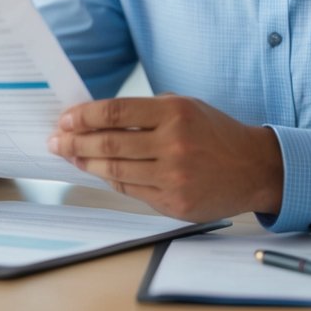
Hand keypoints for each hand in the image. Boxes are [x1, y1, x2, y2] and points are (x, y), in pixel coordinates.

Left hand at [46, 94, 282, 222]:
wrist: (254, 167)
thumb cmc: (215, 133)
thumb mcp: (185, 107)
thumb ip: (145, 112)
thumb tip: (97, 119)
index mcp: (174, 113)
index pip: (116, 112)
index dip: (84, 116)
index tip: (65, 118)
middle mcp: (173, 144)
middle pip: (109, 144)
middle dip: (75, 141)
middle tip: (56, 139)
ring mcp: (174, 177)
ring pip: (115, 171)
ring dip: (85, 163)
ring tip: (70, 155)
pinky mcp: (174, 203)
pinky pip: (131, 190)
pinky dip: (110, 179)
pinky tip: (97, 171)